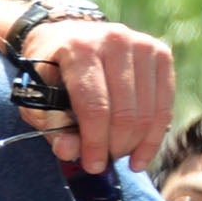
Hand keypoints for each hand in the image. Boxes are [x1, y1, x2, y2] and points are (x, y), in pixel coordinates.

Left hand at [18, 16, 174, 174]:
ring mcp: (142, 45)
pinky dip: (155, 133)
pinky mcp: (161, 53)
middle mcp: (115, 41)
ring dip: (137, 143)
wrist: (66, 34)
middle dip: (116, 145)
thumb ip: (51, 125)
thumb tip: (70, 152)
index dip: (96, 142)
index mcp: (80, 50)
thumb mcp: (36, 96)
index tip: (92, 166)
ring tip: (121, 156)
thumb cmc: (49, 70)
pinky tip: (142, 151)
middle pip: (125, 111)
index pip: (95, 106)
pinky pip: (165, 103)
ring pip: (149, 111)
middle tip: (105, 161)